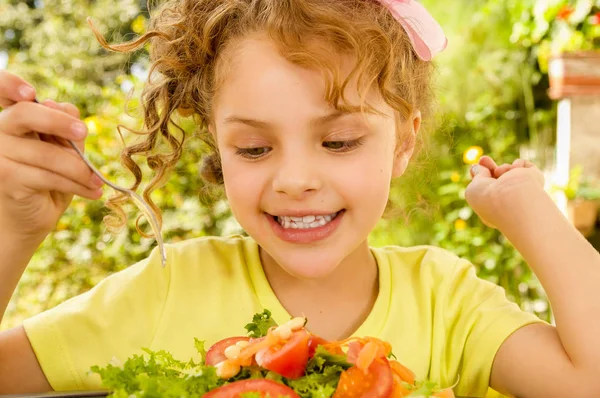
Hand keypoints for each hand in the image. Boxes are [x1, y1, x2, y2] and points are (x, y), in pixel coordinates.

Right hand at [0, 70, 102, 241]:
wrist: (29, 218)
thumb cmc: (47, 178)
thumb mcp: (63, 149)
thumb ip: (64, 127)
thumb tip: (66, 108)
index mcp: (12, 118)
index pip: (1, 89)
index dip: (9, 84)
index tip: (31, 92)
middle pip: (25, 114)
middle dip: (58, 122)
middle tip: (84, 133)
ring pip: (46, 153)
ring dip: (79, 168)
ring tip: (97, 180)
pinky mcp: (5, 177)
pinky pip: (48, 176)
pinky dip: (76, 184)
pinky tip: (92, 192)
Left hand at [465, 156, 545, 228]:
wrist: (514, 198)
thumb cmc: (489, 198)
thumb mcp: (474, 188)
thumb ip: (477, 176)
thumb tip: (477, 167)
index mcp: (494, 209)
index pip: (487, 190)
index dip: (479, 177)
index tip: (474, 166)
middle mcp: (510, 202)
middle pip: (498, 179)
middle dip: (489, 167)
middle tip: (483, 159)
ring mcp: (523, 191)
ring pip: (509, 171)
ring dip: (502, 169)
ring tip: (501, 174)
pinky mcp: (535, 180)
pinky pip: (525, 166)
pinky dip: (518, 164)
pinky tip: (516, 171)